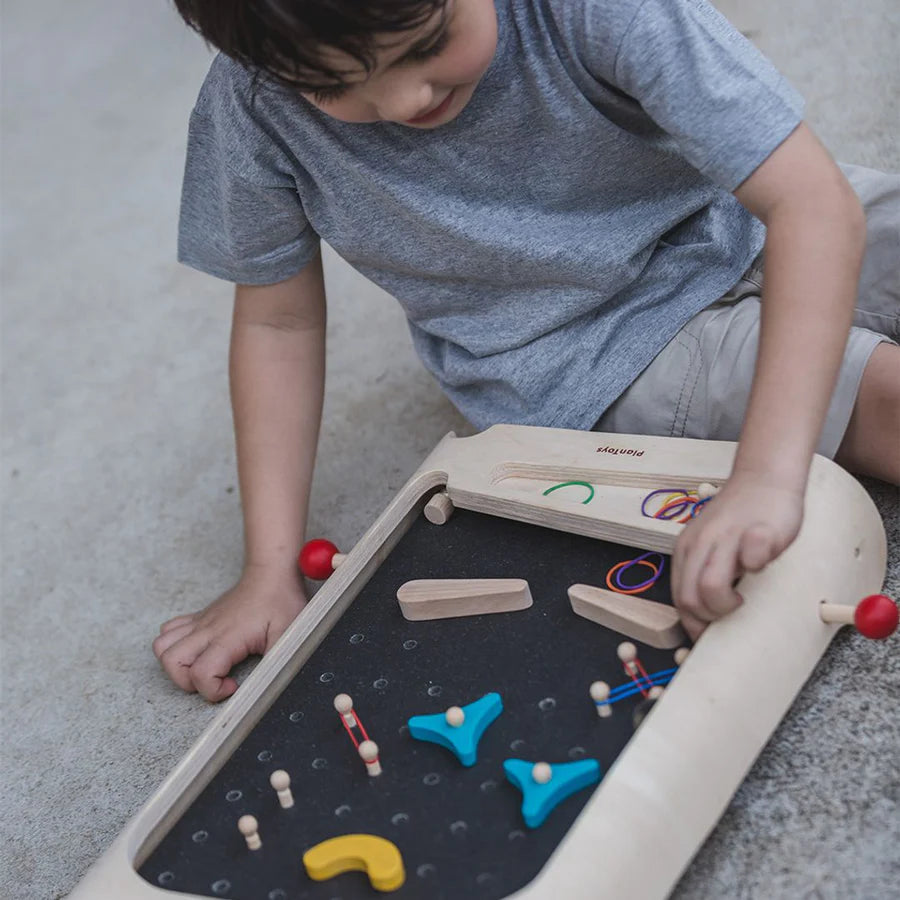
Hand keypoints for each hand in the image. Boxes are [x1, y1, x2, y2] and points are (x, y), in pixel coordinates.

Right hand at [153, 564, 306, 701]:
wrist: (270, 573)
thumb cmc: (279, 601)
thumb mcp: (289, 633)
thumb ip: (279, 659)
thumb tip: (272, 681)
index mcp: (228, 636)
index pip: (201, 673)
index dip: (213, 690)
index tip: (233, 685)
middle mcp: (207, 629)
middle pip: (172, 661)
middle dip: (188, 682)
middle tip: (214, 680)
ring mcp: (200, 622)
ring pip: (162, 646)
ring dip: (175, 665)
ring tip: (201, 668)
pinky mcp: (199, 618)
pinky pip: (168, 631)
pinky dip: (173, 646)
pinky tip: (198, 650)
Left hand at [671, 473, 803, 640]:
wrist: (763, 478)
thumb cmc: (741, 520)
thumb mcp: (711, 546)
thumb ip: (704, 573)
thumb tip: (706, 617)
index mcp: (686, 551)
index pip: (679, 600)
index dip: (694, 624)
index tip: (711, 635)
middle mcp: (699, 544)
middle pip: (690, 599)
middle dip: (710, 619)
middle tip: (731, 612)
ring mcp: (726, 537)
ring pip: (710, 586)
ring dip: (727, 604)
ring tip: (744, 596)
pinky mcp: (758, 530)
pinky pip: (753, 556)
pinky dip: (758, 565)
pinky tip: (763, 564)